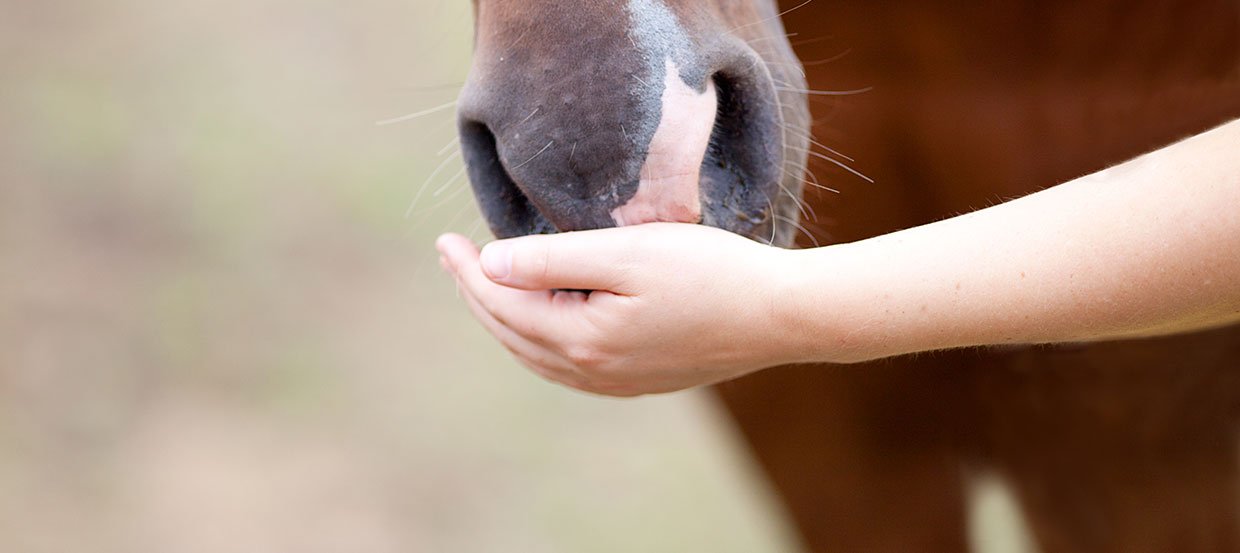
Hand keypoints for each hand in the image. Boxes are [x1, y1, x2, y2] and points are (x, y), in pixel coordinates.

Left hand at [436, 223, 800, 396]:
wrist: (780, 316)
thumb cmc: (710, 272)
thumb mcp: (628, 252)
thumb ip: (554, 259)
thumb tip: (491, 264)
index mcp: (582, 338)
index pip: (501, 303)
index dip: (467, 271)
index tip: (445, 238)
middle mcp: (592, 370)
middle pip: (511, 333)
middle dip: (477, 293)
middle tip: (454, 256)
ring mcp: (617, 381)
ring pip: (536, 353)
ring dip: (504, 319)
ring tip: (486, 284)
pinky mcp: (640, 380)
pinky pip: (566, 364)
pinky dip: (538, 338)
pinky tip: (541, 319)